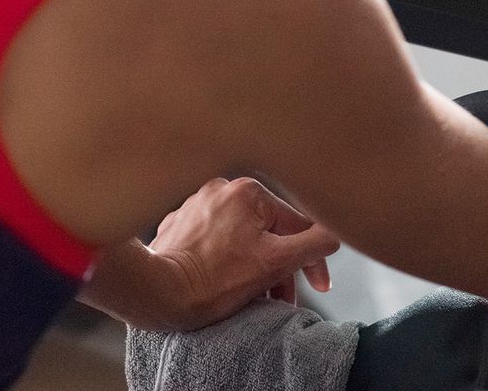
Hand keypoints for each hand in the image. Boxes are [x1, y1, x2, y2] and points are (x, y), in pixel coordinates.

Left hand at [149, 176, 339, 328]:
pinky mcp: (178, 223)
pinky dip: (226, 260)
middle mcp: (221, 188)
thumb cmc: (213, 280)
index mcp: (248, 190)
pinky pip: (215, 240)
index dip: (311, 259)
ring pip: (242, 236)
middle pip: (268, 231)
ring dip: (254, 265)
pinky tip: (224, 282)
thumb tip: (333, 235)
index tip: (316, 287)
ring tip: (254, 295)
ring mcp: (196, 204)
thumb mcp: (275, 263)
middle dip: (278, 267)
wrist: (155, 292)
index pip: (297, 224)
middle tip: (282, 299)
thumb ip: (313, 244)